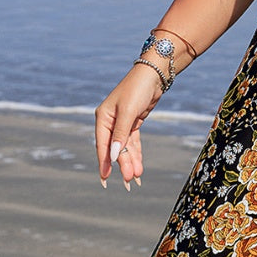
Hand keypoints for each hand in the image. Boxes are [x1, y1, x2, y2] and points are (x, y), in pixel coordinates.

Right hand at [95, 64, 162, 188]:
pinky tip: (139, 166)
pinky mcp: (133, 123)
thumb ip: (121, 134)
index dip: (104, 163)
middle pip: (115, 148)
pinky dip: (136, 154)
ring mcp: (121, 123)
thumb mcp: (129, 112)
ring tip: (137, 177)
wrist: (154, 75)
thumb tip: (113, 155)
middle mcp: (110, 122)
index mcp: (103, 117)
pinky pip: (133, 143)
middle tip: (130, 181)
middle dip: (122, 164)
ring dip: (131, 161)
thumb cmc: (138, 89)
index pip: (102, 145)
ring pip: (125, 148)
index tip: (105, 179)